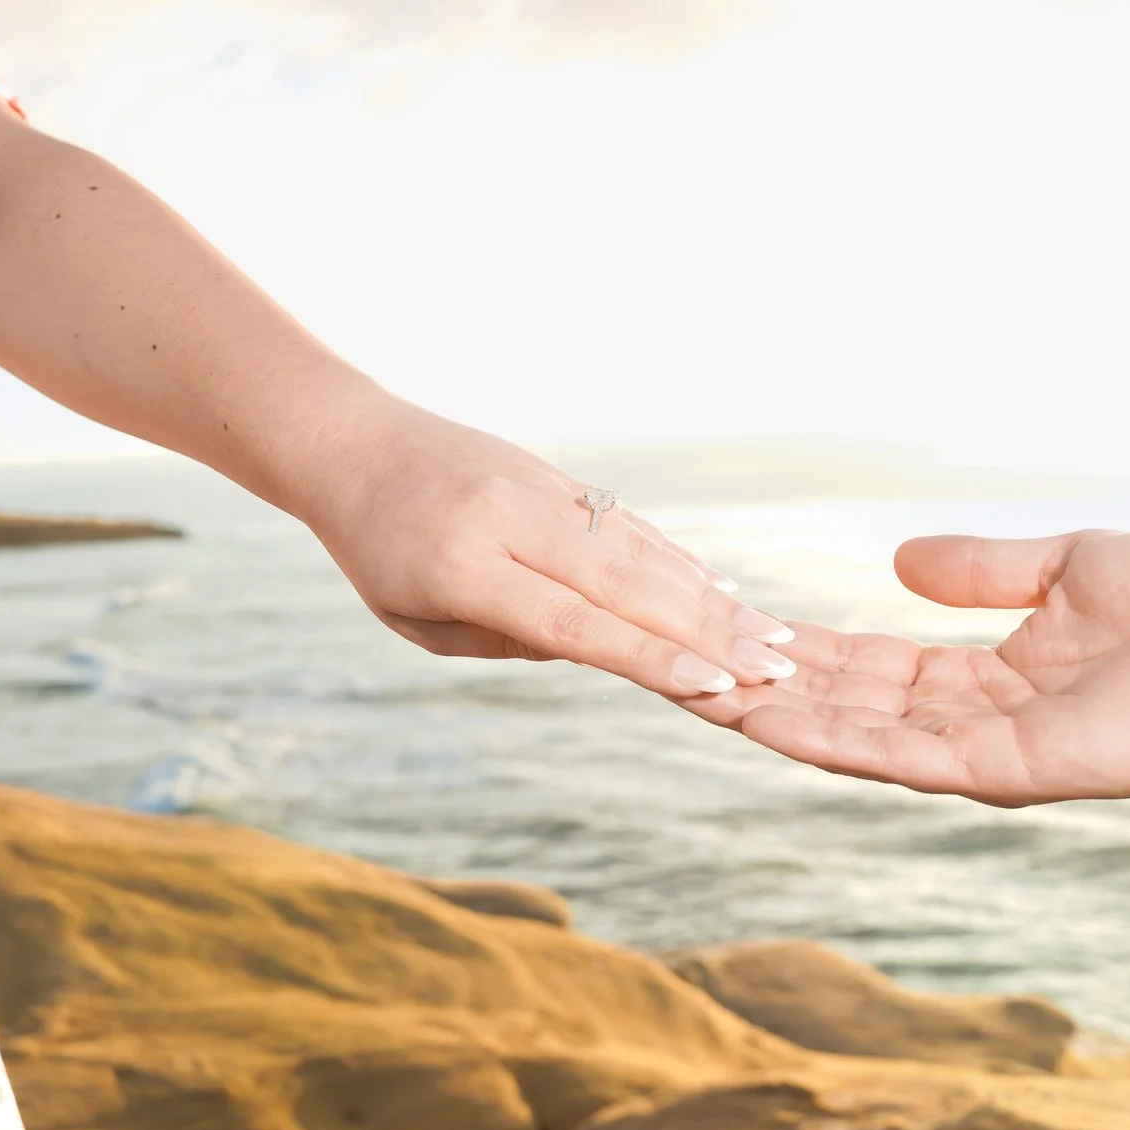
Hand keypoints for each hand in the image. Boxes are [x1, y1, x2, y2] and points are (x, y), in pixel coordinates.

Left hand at [300, 396, 800, 697]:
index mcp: (460, 569)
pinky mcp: (558, 474)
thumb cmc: (381, 555)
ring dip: (709, 596)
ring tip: (769, 636)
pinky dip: (678, 559)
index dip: (646, 655)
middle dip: (705, 629)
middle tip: (772, 666)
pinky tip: (722, 592)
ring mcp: (539, 488)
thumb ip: (513, 639)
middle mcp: (507, 521)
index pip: (570, 622)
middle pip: (622, 582)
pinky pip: (627, 523)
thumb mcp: (422, 622)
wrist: (357, 446)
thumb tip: (610, 649)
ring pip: (638, 548)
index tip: (713, 683)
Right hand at [697, 532, 1129, 804]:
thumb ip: (980, 570)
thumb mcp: (1065, 565)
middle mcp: (978, 724)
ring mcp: (991, 754)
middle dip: (767, 692)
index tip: (731, 633)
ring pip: (862, 739)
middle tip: (678, 671)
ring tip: (700, 696)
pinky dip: (838, 741)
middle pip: (850, 710)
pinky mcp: (1014, 770)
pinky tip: (775, 720)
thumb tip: (897, 560)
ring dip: (780, 720)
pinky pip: (909, 756)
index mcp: (989, 679)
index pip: (872, 670)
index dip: (802, 653)